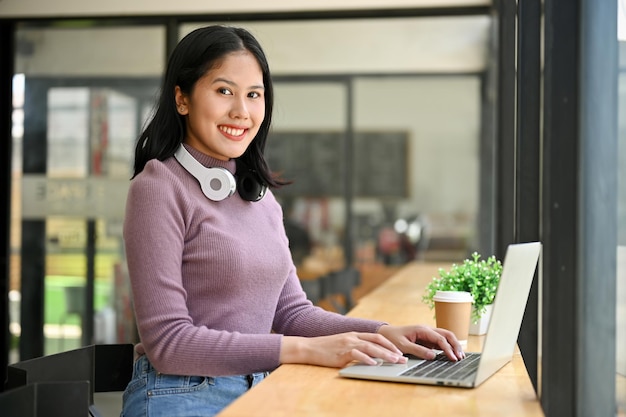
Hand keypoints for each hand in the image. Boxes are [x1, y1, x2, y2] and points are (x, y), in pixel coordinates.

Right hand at [280, 332, 407, 367]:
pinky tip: (374, 364)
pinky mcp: (341, 352)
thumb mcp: (342, 344)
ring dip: (384, 355)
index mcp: (354, 334)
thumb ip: (355, 347)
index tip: (399, 352)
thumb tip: (370, 356)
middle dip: (391, 349)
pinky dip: (367, 359)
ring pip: (370, 347)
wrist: (308, 347)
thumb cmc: (325, 348)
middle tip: (402, 358)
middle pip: (377, 341)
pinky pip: (357, 354)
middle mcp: (353, 337)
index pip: (376, 336)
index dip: (389, 344)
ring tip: (394, 361)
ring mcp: (347, 344)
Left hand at [377, 324, 464, 360]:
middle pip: (447, 334)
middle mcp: (427, 330)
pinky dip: (448, 347)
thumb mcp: (403, 346)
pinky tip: (452, 354)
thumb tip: (433, 356)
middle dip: (456, 345)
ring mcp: (428, 334)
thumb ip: (418, 350)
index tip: (453, 358)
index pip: (440, 338)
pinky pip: (441, 341)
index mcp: (422, 329)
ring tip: (460, 356)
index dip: (448, 349)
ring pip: (446, 337)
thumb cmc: (392, 338)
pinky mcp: (427, 339)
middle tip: (461, 357)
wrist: (386, 334)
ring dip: (454, 345)